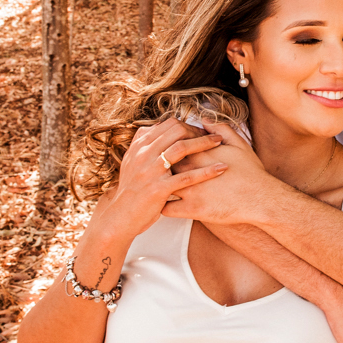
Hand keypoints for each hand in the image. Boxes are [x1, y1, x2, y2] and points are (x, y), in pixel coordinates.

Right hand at [95, 118, 228, 240]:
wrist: (120, 217)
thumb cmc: (131, 191)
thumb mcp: (132, 163)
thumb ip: (143, 146)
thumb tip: (155, 128)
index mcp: (139, 146)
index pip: (168, 125)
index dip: (188, 125)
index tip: (201, 132)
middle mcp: (144, 155)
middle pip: (176, 131)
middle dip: (198, 131)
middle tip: (214, 136)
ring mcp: (151, 171)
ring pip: (181, 148)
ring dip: (204, 143)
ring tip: (220, 143)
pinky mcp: (159, 189)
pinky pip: (187, 177)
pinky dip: (206, 171)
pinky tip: (221, 168)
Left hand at [163, 123, 271, 222]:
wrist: (260, 198)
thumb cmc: (251, 171)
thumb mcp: (238, 144)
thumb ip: (220, 128)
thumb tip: (203, 121)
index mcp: (198, 153)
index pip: (172, 145)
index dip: (170, 149)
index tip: (171, 153)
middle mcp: (190, 170)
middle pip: (163, 164)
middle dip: (160, 167)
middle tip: (161, 171)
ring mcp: (189, 191)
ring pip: (161, 186)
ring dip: (159, 187)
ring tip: (159, 188)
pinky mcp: (191, 210)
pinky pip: (166, 209)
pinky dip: (163, 207)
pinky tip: (166, 205)